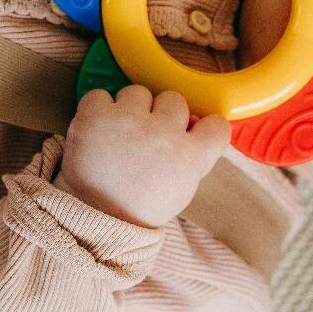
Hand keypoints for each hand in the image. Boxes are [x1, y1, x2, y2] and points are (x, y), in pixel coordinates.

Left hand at [55, 85, 232, 227]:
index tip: (190, 131)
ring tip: (118, 135)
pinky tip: (97, 130)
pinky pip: (100, 94)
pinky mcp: (97, 115)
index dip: (203, 126)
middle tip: (145, 137)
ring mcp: (129, 120)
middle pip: (174, 99)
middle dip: (160, 114)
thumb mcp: (179, 188)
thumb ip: (191, 156)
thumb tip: (191, 123)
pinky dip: (97, 109)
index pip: (217, 125)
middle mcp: (164, 133)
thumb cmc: (138, 205)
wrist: (95, 219)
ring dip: (129, 108)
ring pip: (138, 92)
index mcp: (190, 157)